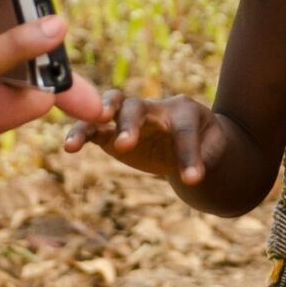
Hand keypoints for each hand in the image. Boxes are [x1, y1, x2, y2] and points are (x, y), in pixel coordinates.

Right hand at [62, 91, 228, 185]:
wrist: (190, 139)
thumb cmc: (206, 141)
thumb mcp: (216, 146)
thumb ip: (206, 156)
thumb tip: (192, 176)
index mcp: (184, 110)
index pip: (184, 129)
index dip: (189, 153)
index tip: (192, 179)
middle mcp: (154, 108)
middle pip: (138, 107)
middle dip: (130, 124)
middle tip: (126, 145)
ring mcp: (131, 117)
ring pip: (110, 108)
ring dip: (96, 117)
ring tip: (82, 136)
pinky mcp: (112, 133)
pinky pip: (94, 128)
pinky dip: (81, 133)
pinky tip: (69, 147)